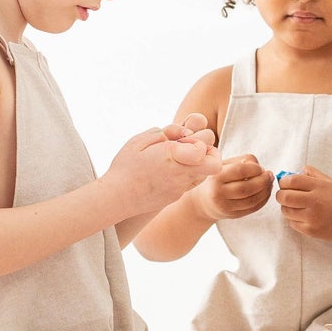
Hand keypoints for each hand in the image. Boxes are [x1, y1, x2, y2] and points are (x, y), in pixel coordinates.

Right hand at [105, 118, 221, 220]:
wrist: (116, 198)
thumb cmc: (125, 166)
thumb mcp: (140, 140)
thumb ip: (165, 132)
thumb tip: (184, 132)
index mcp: (171, 157)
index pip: (203, 149)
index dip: (198, 141)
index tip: (184, 139)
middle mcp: (180, 175)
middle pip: (214, 164)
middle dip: (209, 152)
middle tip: (192, 147)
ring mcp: (180, 188)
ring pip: (206, 173)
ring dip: (200, 163)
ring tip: (180, 158)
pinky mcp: (176, 196)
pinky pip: (192, 182)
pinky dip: (188, 173)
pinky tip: (171, 169)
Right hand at [191, 153, 272, 221]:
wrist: (204, 201)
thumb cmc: (219, 178)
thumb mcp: (226, 165)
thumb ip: (244, 161)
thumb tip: (260, 168)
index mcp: (216, 176)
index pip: (240, 171)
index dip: (255, 169)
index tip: (262, 168)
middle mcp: (218, 193)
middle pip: (247, 188)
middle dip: (263, 181)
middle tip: (270, 175)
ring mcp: (225, 206)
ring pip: (251, 200)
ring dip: (265, 191)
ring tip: (269, 184)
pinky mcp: (232, 215)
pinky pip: (252, 209)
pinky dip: (263, 200)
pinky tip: (266, 193)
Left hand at [275, 164, 331, 242]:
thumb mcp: (330, 182)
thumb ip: (312, 174)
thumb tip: (293, 172)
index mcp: (320, 187)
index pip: (293, 181)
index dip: (284, 181)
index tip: (284, 183)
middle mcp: (315, 202)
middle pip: (285, 197)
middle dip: (281, 194)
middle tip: (284, 194)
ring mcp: (312, 218)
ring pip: (286, 211)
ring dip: (286, 207)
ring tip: (295, 205)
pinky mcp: (311, 231)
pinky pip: (292, 223)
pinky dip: (292, 218)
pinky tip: (302, 214)